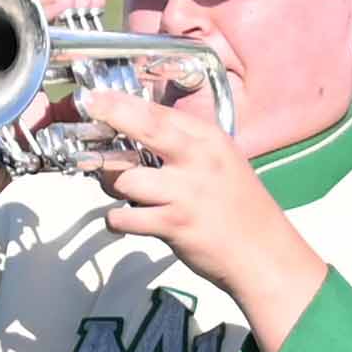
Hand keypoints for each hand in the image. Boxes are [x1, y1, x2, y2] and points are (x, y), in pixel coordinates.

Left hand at [94, 102, 334, 350]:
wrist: (263, 254)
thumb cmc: (239, 208)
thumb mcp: (222, 162)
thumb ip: (186, 145)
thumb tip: (140, 129)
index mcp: (209, 141)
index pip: (160, 113)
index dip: (123, 103)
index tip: (97, 97)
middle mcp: (198, 160)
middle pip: (145, 127)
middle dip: (111, 113)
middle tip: (88, 108)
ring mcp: (185, 192)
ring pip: (125, 179)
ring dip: (111, 185)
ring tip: (119, 191)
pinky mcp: (173, 224)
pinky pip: (125, 218)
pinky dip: (117, 220)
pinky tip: (125, 221)